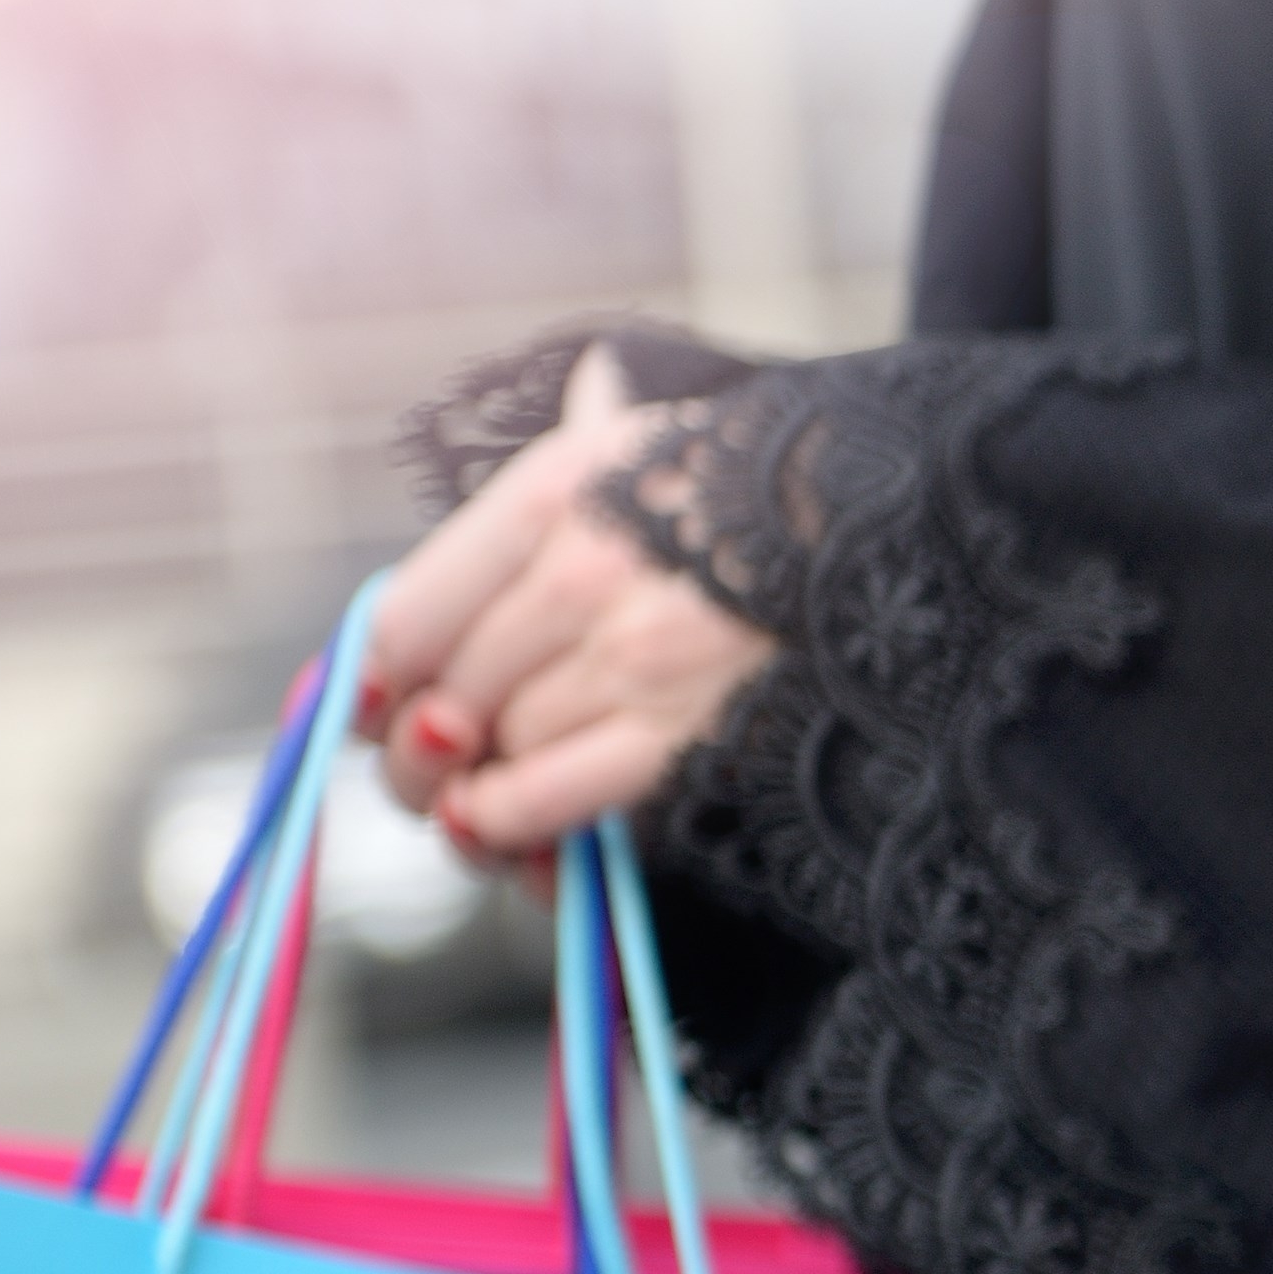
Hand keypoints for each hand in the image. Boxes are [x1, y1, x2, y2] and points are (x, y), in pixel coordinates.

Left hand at [361, 347, 776, 858]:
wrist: (901, 524)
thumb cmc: (762, 489)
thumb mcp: (637, 447)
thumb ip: (539, 493)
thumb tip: (465, 539)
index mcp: (554, 495)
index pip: (406, 616)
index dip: (372, 680)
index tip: (373, 704)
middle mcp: (579, 576)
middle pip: (440, 696)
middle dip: (420, 748)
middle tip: (429, 763)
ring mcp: (631, 660)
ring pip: (491, 752)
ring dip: (472, 786)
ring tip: (479, 793)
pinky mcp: (681, 733)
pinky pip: (549, 797)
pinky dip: (508, 821)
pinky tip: (499, 826)